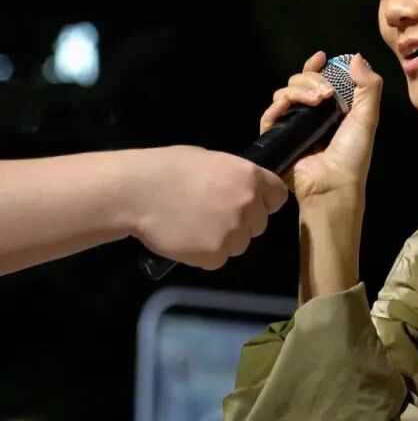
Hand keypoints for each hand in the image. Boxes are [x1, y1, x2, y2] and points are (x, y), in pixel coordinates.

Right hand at [130, 148, 288, 268]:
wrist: (137, 192)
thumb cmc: (167, 169)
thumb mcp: (210, 161)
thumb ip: (234, 178)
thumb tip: (242, 190)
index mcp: (250, 177)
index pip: (277, 197)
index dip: (263, 202)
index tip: (249, 204)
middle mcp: (248, 205)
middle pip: (258, 224)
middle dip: (241, 223)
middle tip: (211, 215)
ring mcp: (233, 232)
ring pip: (239, 244)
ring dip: (222, 240)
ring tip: (194, 226)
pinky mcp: (215, 255)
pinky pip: (217, 259)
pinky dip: (204, 254)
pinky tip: (185, 238)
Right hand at [260, 52, 381, 208]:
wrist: (334, 185)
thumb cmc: (352, 156)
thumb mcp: (367, 118)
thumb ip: (368, 87)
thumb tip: (355, 57)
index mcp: (330, 110)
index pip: (317, 81)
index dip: (316, 67)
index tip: (322, 57)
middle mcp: (309, 116)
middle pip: (298, 82)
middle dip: (311, 78)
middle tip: (327, 92)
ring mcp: (291, 126)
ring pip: (283, 93)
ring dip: (299, 90)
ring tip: (317, 101)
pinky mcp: (276, 139)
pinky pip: (269, 115)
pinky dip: (278, 105)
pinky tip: (289, 104)